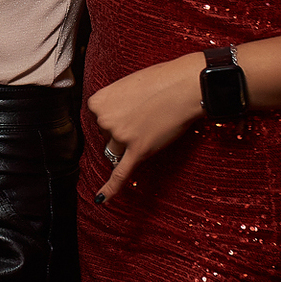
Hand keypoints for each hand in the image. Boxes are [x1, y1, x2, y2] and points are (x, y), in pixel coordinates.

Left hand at [90, 52, 204, 203]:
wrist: (183, 86)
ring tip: (147, 125)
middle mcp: (104, 120)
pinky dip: (111, 189)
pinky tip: (102, 199)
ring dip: (128, 144)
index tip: (131, 105)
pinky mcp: (138, 151)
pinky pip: (121, 174)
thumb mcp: (125, 86)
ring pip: (115, 151)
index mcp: (97, 102)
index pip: (97, 119)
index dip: (116, 114)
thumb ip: (113, 105)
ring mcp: (121, 137)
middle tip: (144, 112)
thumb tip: (111, 122)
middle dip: (122, 128)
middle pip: (106, 136)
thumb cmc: (158, 81)